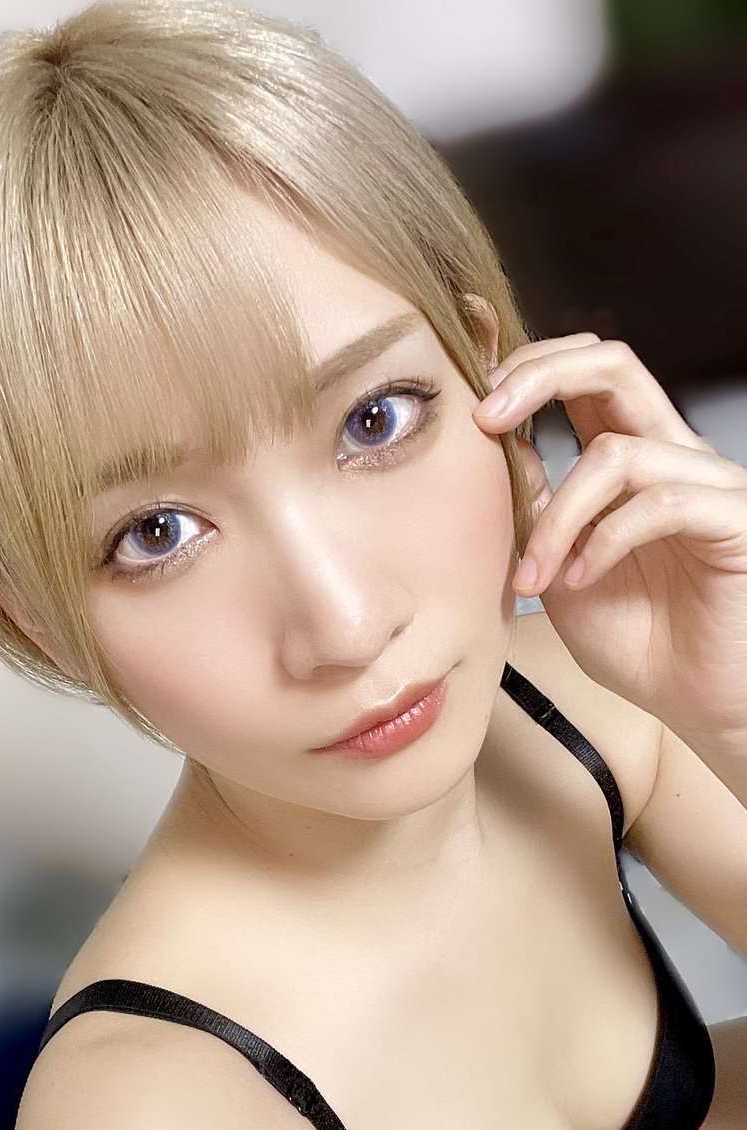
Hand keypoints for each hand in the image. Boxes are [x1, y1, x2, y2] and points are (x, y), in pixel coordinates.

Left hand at [474, 333, 746, 741]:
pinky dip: (605, 541)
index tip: (471, 399)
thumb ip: (535, 508)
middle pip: (614, 365)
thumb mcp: (558, 566)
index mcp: (628, 457)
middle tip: (484, 419)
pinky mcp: (735, 520)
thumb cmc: (636, 638)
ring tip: (534, 575)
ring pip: (617, 453)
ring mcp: (707, 483)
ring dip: (558, 516)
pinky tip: (582, 580)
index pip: (584, 375)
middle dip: (540, 376)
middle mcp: (671, 455)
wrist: (697, 702)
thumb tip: (498, 447)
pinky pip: (663, 503)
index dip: (528, 367)